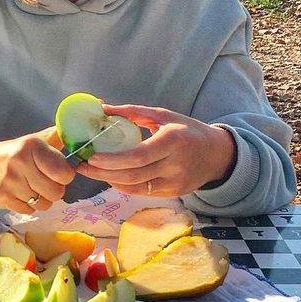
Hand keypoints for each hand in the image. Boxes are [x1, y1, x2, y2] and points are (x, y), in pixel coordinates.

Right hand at [0, 128, 75, 213]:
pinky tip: (21, 194)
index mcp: (32, 146)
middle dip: (54, 190)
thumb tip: (78, 132)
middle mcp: (20, 162)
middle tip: (44, 182)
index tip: (57, 172)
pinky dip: (28, 205)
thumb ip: (58, 137)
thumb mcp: (36, 140)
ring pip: (43, 204)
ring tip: (32, 188)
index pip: (64, 173)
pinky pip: (29, 210)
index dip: (64, 176)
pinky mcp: (1, 197)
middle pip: (55, 193)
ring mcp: (9, 181)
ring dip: (41, 199)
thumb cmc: (17, 152)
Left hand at [75, 104, 236, 197]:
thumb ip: (133, 112)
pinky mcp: (173, 194)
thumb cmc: (187, 130)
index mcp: (173, 141)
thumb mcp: (164, 115)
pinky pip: (142, 192)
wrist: (218, 155)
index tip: (91, 157)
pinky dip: (123, 185)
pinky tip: (111, 176)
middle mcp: (175, 165)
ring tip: (91, 170)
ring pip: (134, 188)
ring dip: (109, 180)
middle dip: (102, 173)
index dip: (112, 160)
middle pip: (132, 176)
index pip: (138, 156)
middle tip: (82, 165)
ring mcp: (175, 183)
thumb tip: (102, 107)